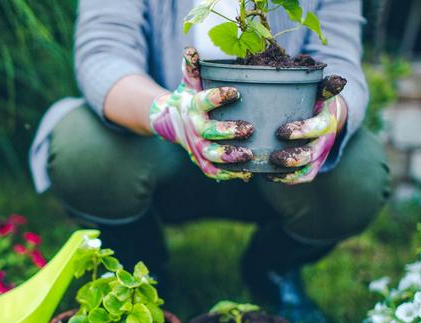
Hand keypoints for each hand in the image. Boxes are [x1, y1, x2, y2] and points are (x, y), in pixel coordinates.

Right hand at [149, 47, 254, 180]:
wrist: (170, 121)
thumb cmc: (189, 96)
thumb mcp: (189, 81)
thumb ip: (193, 67)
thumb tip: (191, 49)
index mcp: (193, 106)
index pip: (204, 101)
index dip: (219, 97)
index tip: (236, 92)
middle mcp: (194, 128)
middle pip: (209, 132)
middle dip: (228, 132)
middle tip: (249, 128)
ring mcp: (197, 147)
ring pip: (211, 155)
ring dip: (230, 156)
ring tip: (250, 154)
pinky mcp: (200, 160)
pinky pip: (212, 171)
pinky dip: (227, 174)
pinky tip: (246, 173)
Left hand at [267, 76, 347, 183]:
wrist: (328, 114)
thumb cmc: (315, 99)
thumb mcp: (320, 90)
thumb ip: (324, 85)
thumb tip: (337, 80)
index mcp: (327, 119)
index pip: (318, 127)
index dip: (302, 131)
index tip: (281, 132)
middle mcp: (325, 140)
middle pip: (312, 153)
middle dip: (294, 157)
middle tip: (273, 157)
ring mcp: (319, 155)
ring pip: (307, 169)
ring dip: (289, 172)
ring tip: (268, 169)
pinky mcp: (313, 165)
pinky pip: (303, 177)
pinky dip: (286, 180)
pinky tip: (268, 176)